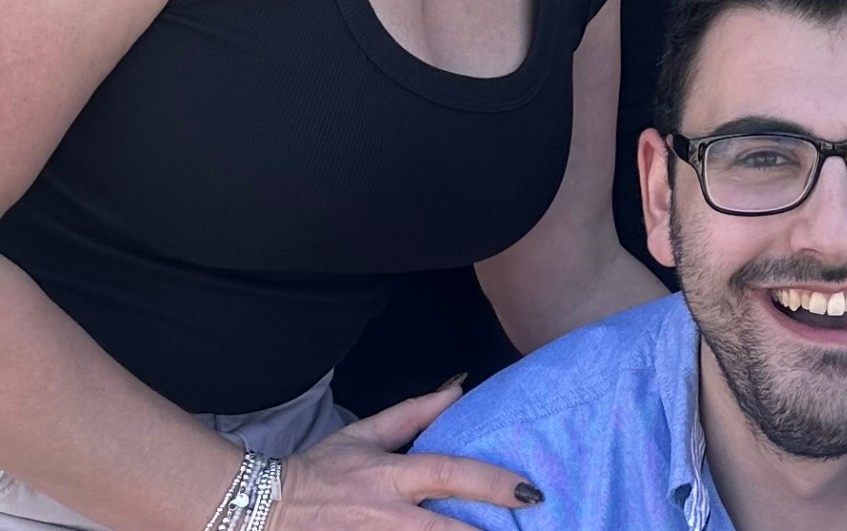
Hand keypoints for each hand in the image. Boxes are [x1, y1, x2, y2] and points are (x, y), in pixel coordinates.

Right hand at [266, 381, 543, 528]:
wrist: (259, 510)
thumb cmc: (319, 471)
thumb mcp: (365, 434)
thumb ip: (415, 413)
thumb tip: (459, 387)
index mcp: (390, 475)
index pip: (450, 473)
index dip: (492, 483)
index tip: (529, 491)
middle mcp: (385, 515)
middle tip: (528, 528)